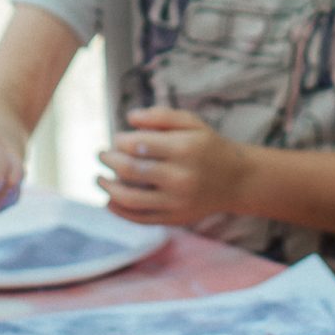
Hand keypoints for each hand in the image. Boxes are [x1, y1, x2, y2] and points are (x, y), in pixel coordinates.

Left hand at [98, 107, 247, 224]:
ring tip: (99, 178)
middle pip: (131, 171)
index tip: (117, 139)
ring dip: (108, 188)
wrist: (236, 180)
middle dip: (109, 160)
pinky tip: (110, 199)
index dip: (120, 141)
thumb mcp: (191, 122)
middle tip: (101, 154)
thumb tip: (129, 118)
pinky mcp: (174, 219)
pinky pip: (140, 218)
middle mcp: (180, 177)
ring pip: (130, 199)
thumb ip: (160, 116)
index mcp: (184, 149)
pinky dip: (119, 211)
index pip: (138, 145)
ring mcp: (177, 202)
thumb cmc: (208, 146)